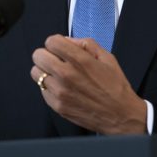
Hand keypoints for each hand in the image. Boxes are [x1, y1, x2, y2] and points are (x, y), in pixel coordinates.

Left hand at [31, 35, 146, 134]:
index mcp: (80, 60)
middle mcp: (67, 75)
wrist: (120, 115)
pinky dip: (49, 87)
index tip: (59, 47)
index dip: (55, 42)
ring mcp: (60, 92)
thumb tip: (68, 41)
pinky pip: (42, 90)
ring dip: (45, 70)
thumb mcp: (107, 58)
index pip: (51, 42)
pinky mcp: (57, 106)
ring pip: (36, 73)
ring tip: (57, 74)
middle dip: (47, 54)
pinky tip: (62, 88)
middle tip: (56, 59)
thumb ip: (86, 44)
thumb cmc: (115, 87)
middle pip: (38, 56)